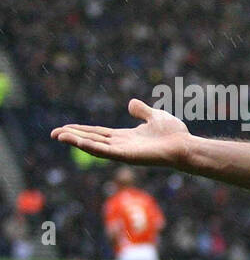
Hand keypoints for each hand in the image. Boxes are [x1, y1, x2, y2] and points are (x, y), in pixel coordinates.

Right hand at [51, 98, 190, 165]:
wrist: (186, 146)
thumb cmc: (175, 134)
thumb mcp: (155, 116)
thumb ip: (142, 111)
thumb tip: (131, 103)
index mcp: (126, 137)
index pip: (98, 133)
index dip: (82, 130)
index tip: (65, 127)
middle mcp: (121, 145)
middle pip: (92, 140)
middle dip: (73, 137)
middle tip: (54, 133)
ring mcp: (123, 152)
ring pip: (94, 146)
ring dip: (76, 141)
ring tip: (58, 135)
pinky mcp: (127, 156)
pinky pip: (104, 152)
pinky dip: (89, 146)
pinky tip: (76, 141)